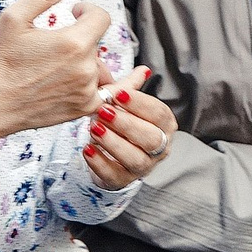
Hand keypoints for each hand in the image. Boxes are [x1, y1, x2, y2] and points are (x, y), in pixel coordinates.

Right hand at [0, 0, 110, 141]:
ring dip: (86, 61)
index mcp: (73, 42)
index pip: (100, 17)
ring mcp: (87, 91)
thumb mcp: (15, 17)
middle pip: (96, 43)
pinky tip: (141, 75)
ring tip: (57, 66)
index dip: (87, 11)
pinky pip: (111, 94)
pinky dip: (121, 84)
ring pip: (98, 66)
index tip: (73, 12)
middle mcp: (85, 68)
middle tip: (50, 46)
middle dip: (80, 38)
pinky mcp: (83, 108)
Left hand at [81, 66, 175, 187]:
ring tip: (94, 128)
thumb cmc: (122, 124)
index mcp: (164, 125)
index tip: (118, 94)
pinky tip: (87, 149)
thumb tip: (143, 70)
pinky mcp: (124, 181)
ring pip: (135, 159)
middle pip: (150, 138)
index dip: (139, 103)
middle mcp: (159, 148)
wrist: (111, 154)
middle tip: (103, 111)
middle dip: (126, 124)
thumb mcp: (125, 105)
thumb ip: (131, 88)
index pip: (158, 113)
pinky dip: (100, 163)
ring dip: (113, 143)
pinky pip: (114, 176)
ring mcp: (143, 167)